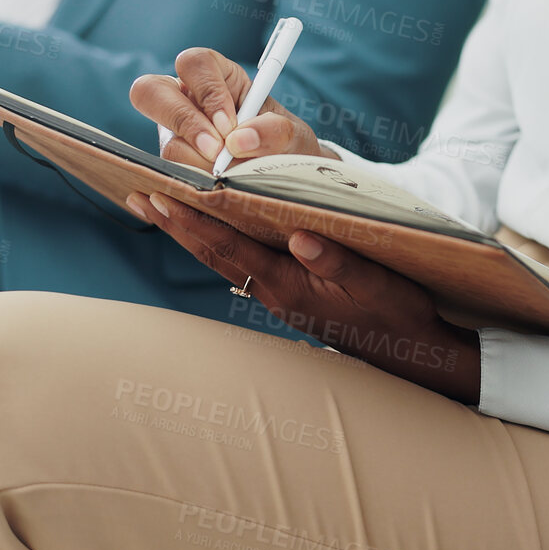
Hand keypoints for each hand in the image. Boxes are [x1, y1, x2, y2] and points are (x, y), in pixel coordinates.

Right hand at [128, 47, 328, 170]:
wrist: (285, 178)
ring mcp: (174, 136)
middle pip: (150, 91)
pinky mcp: (173, 168)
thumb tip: (238, 140)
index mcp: (216, 77)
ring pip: (165, 144)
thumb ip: (275, 131)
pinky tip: (217, 194)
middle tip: (215, 151)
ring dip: (198, 164)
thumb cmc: (284, 145)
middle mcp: (186, 101)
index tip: (230, 124)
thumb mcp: (293, 135)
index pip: (194, 64)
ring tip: (231, 177)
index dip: (207, 92)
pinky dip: (193, 186)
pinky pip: (167, 176)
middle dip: (182, 121)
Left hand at [128, 190, 478, 402]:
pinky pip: (240, 263)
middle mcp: (274, 292)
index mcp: (290, 285)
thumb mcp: (379, 284)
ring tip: (157, 207)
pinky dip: (215, 242)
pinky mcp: (287, 294)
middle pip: (213, 253)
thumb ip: (340, 261)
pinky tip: (206, 228)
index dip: (194, 221)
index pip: (230, 246)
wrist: (410, 354)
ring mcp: (278, 296)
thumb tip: (300, 237)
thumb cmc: (398, 314)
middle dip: (176, 224)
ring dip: (189, 233)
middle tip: (137, 195)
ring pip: (222, 260)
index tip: (160, 196)